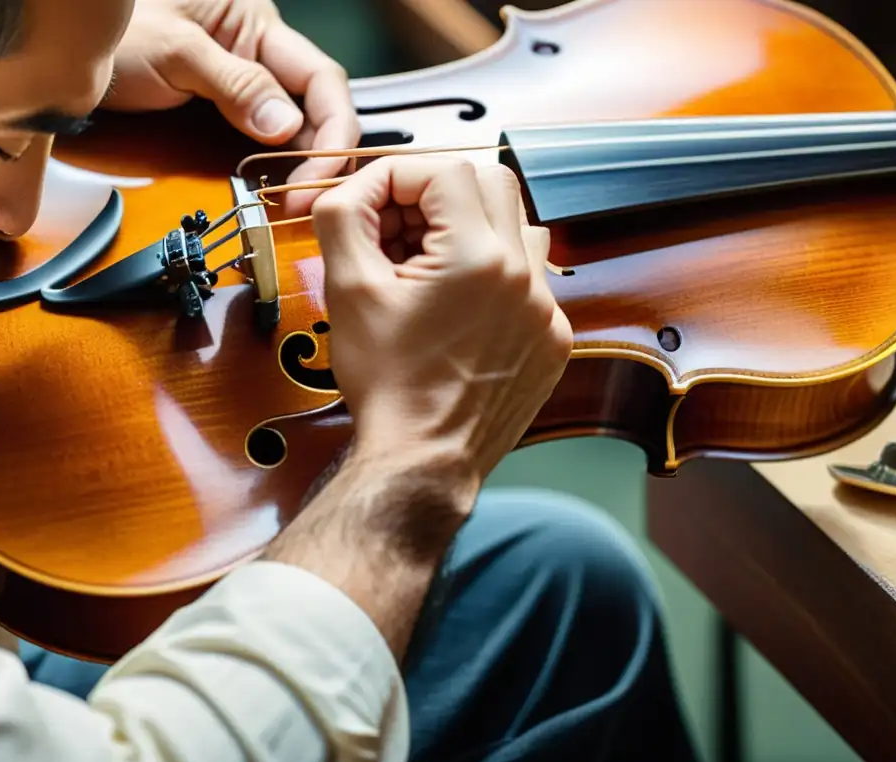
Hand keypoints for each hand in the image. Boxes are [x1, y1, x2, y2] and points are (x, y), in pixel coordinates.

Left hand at [105, 0, 358, 196]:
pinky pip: (265, 132)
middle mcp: (259, 49)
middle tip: (309, 198)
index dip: (331, 129)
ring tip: (297, 197)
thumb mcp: (175, 53)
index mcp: (257, 22)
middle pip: (316, 105)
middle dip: (324, 152)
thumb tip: (287, 127)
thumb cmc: (115, 23)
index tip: (318, 173)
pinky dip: (277, 161)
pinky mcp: (224, 103)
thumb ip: (236, 86)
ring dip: (304, 161)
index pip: (321, 78)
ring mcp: (243, 78)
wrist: (63, 33)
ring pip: (296, 123)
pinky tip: (276, 182)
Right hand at [312, 155, 572, 492]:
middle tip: (400, 229)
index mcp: (476, 256)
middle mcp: (523, 275)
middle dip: (439, 193)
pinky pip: (531, 278)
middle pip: (490, 182)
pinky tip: (460, 305)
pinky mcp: (552, 338)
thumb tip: (350, 189)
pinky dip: (495, 274)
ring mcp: (545, 309)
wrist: (424, 459)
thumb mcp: (348, 292)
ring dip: (474, 228)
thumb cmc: (389, 386)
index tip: (373, 204)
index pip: (443, 169)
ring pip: (518, 226)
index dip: (397, 177)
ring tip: (430, 266)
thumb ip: (344, 218)